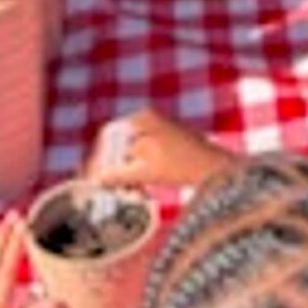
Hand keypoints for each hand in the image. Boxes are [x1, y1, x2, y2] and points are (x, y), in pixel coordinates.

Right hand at [88, 109, 233, 191]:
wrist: (216, 170)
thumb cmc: (184, 166)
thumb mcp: (147, 171)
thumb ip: (119, 174)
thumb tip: (95, 179)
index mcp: (143, 117)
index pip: (109, 136)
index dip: (97, 159)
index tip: (91, 178)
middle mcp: (149, 118)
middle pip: (118, 144)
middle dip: (108, 166)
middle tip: (101, 187)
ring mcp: (158, 129)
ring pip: (129, 152)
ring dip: (121, 172)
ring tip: (117, 190)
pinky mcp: (166, 144)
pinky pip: (142, 156)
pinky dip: (135, 171)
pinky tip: (135, 188)